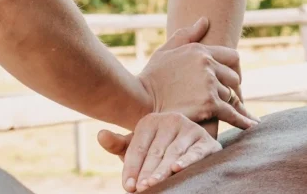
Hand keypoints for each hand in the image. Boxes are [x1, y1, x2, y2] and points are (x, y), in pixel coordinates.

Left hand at [98, 112, 222, 191]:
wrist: (187, 153)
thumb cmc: (154, 153)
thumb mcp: (135, 149)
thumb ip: (117, 144)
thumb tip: (100, 134)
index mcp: (151, 121)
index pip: (138, 147)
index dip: (131, 167)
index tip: (128, 186)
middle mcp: (171, 120)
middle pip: (155, 152)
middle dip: (147, 172)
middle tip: (140, 188)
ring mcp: (190, 129)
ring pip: (173, 153)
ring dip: (162, 170)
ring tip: (152, 183)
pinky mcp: (206, 141)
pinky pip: (196, 152)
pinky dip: (187, 160)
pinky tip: (177, 168)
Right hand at [137, 17, 257, 129]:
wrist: (140, 99)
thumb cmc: (151, 76)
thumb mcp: (166, 50)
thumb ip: (186, 34)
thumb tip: (204, 21)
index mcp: (200, 50)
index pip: (232, 57)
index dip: (233, 69)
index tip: (232, 79)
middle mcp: (207, 65)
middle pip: (233, 77)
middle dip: (230, 87)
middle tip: (227, 96)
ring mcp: (209, 84)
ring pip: (230, 95)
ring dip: (226, 102)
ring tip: (221, 109)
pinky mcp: (209, 104)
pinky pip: (231, 112)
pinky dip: (241, 120)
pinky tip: (249, 124)